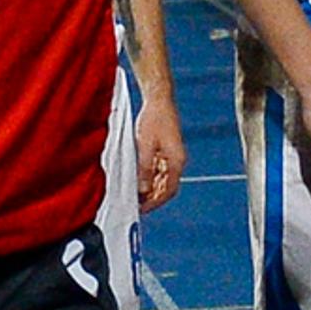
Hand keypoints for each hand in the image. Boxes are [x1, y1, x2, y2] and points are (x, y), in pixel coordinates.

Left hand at [133, 96, 185, 212]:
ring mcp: (172, 156)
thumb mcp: (145, 145)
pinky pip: (158, 170)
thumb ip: (145, 169)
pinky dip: (149, 178)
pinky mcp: (166, 151)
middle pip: (166, 188)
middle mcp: (177, 161)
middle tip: (135, 206)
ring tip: (133, 196)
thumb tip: (143, 190)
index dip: (155, 202)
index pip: (168, 190)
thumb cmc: (154, 119)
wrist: (159, 100)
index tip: (142, 209)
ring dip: (150, 189)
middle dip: (152, 198)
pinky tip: (137, 181)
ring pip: (162, 180)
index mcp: (176, 161)